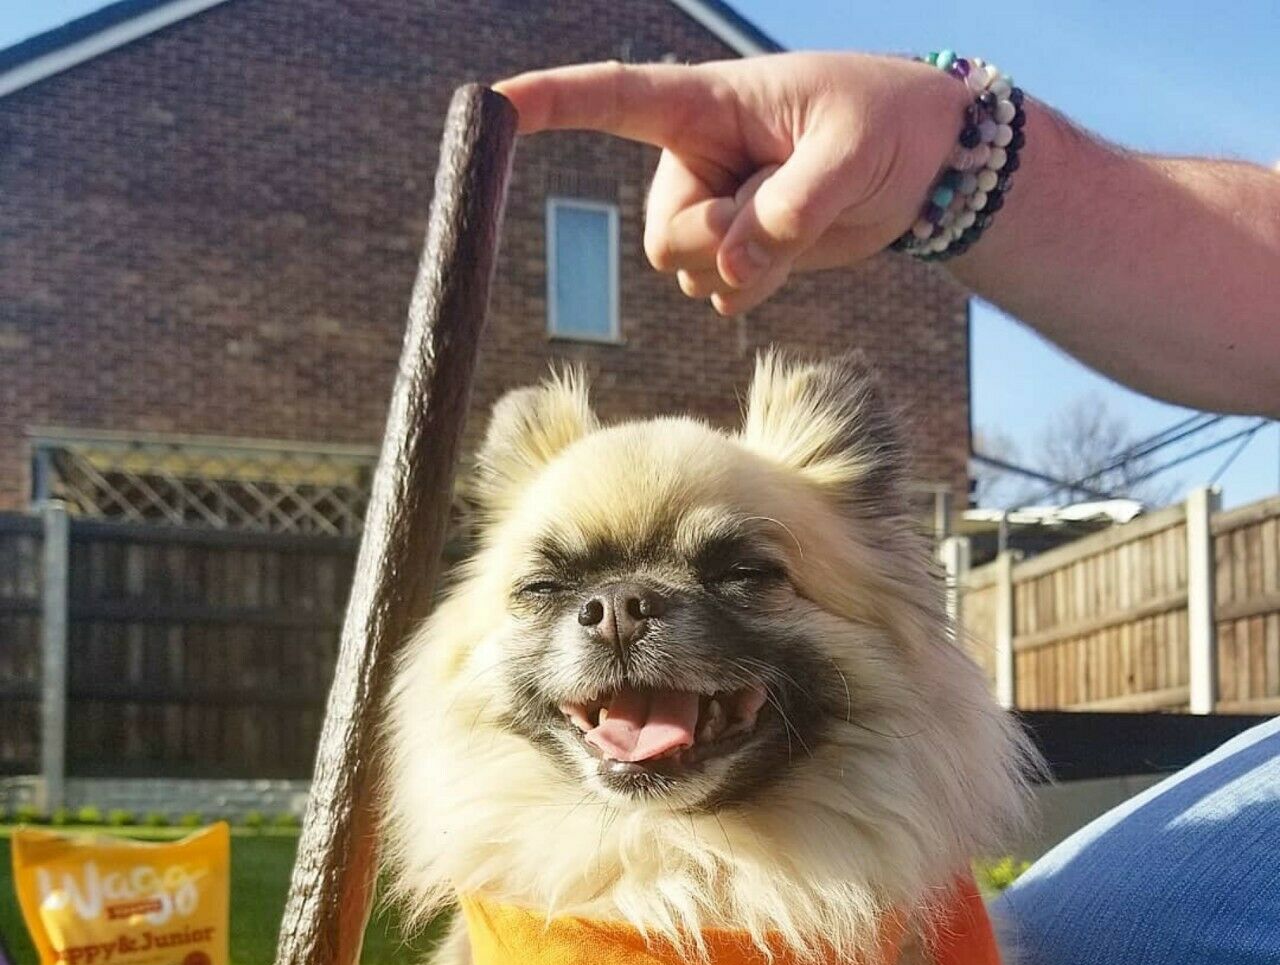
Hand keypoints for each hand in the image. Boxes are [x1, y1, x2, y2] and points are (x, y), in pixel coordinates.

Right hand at [495, 53, 967, 313]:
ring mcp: (708, 209)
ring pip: (686, 271)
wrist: (921, 164)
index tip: (492, 106)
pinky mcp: (732, 252)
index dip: (548, 103)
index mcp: (704, 103)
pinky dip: (755, 287)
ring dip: (746, 267)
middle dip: (715, 244)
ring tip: (797, 222)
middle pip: (662, 235)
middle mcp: (691, 159)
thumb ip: (786, 213)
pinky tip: (789, 252)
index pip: (611, 99)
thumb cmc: (885, 125)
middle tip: (778, 220)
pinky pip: (718, 293)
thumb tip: (730, 270)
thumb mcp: (847, 155)